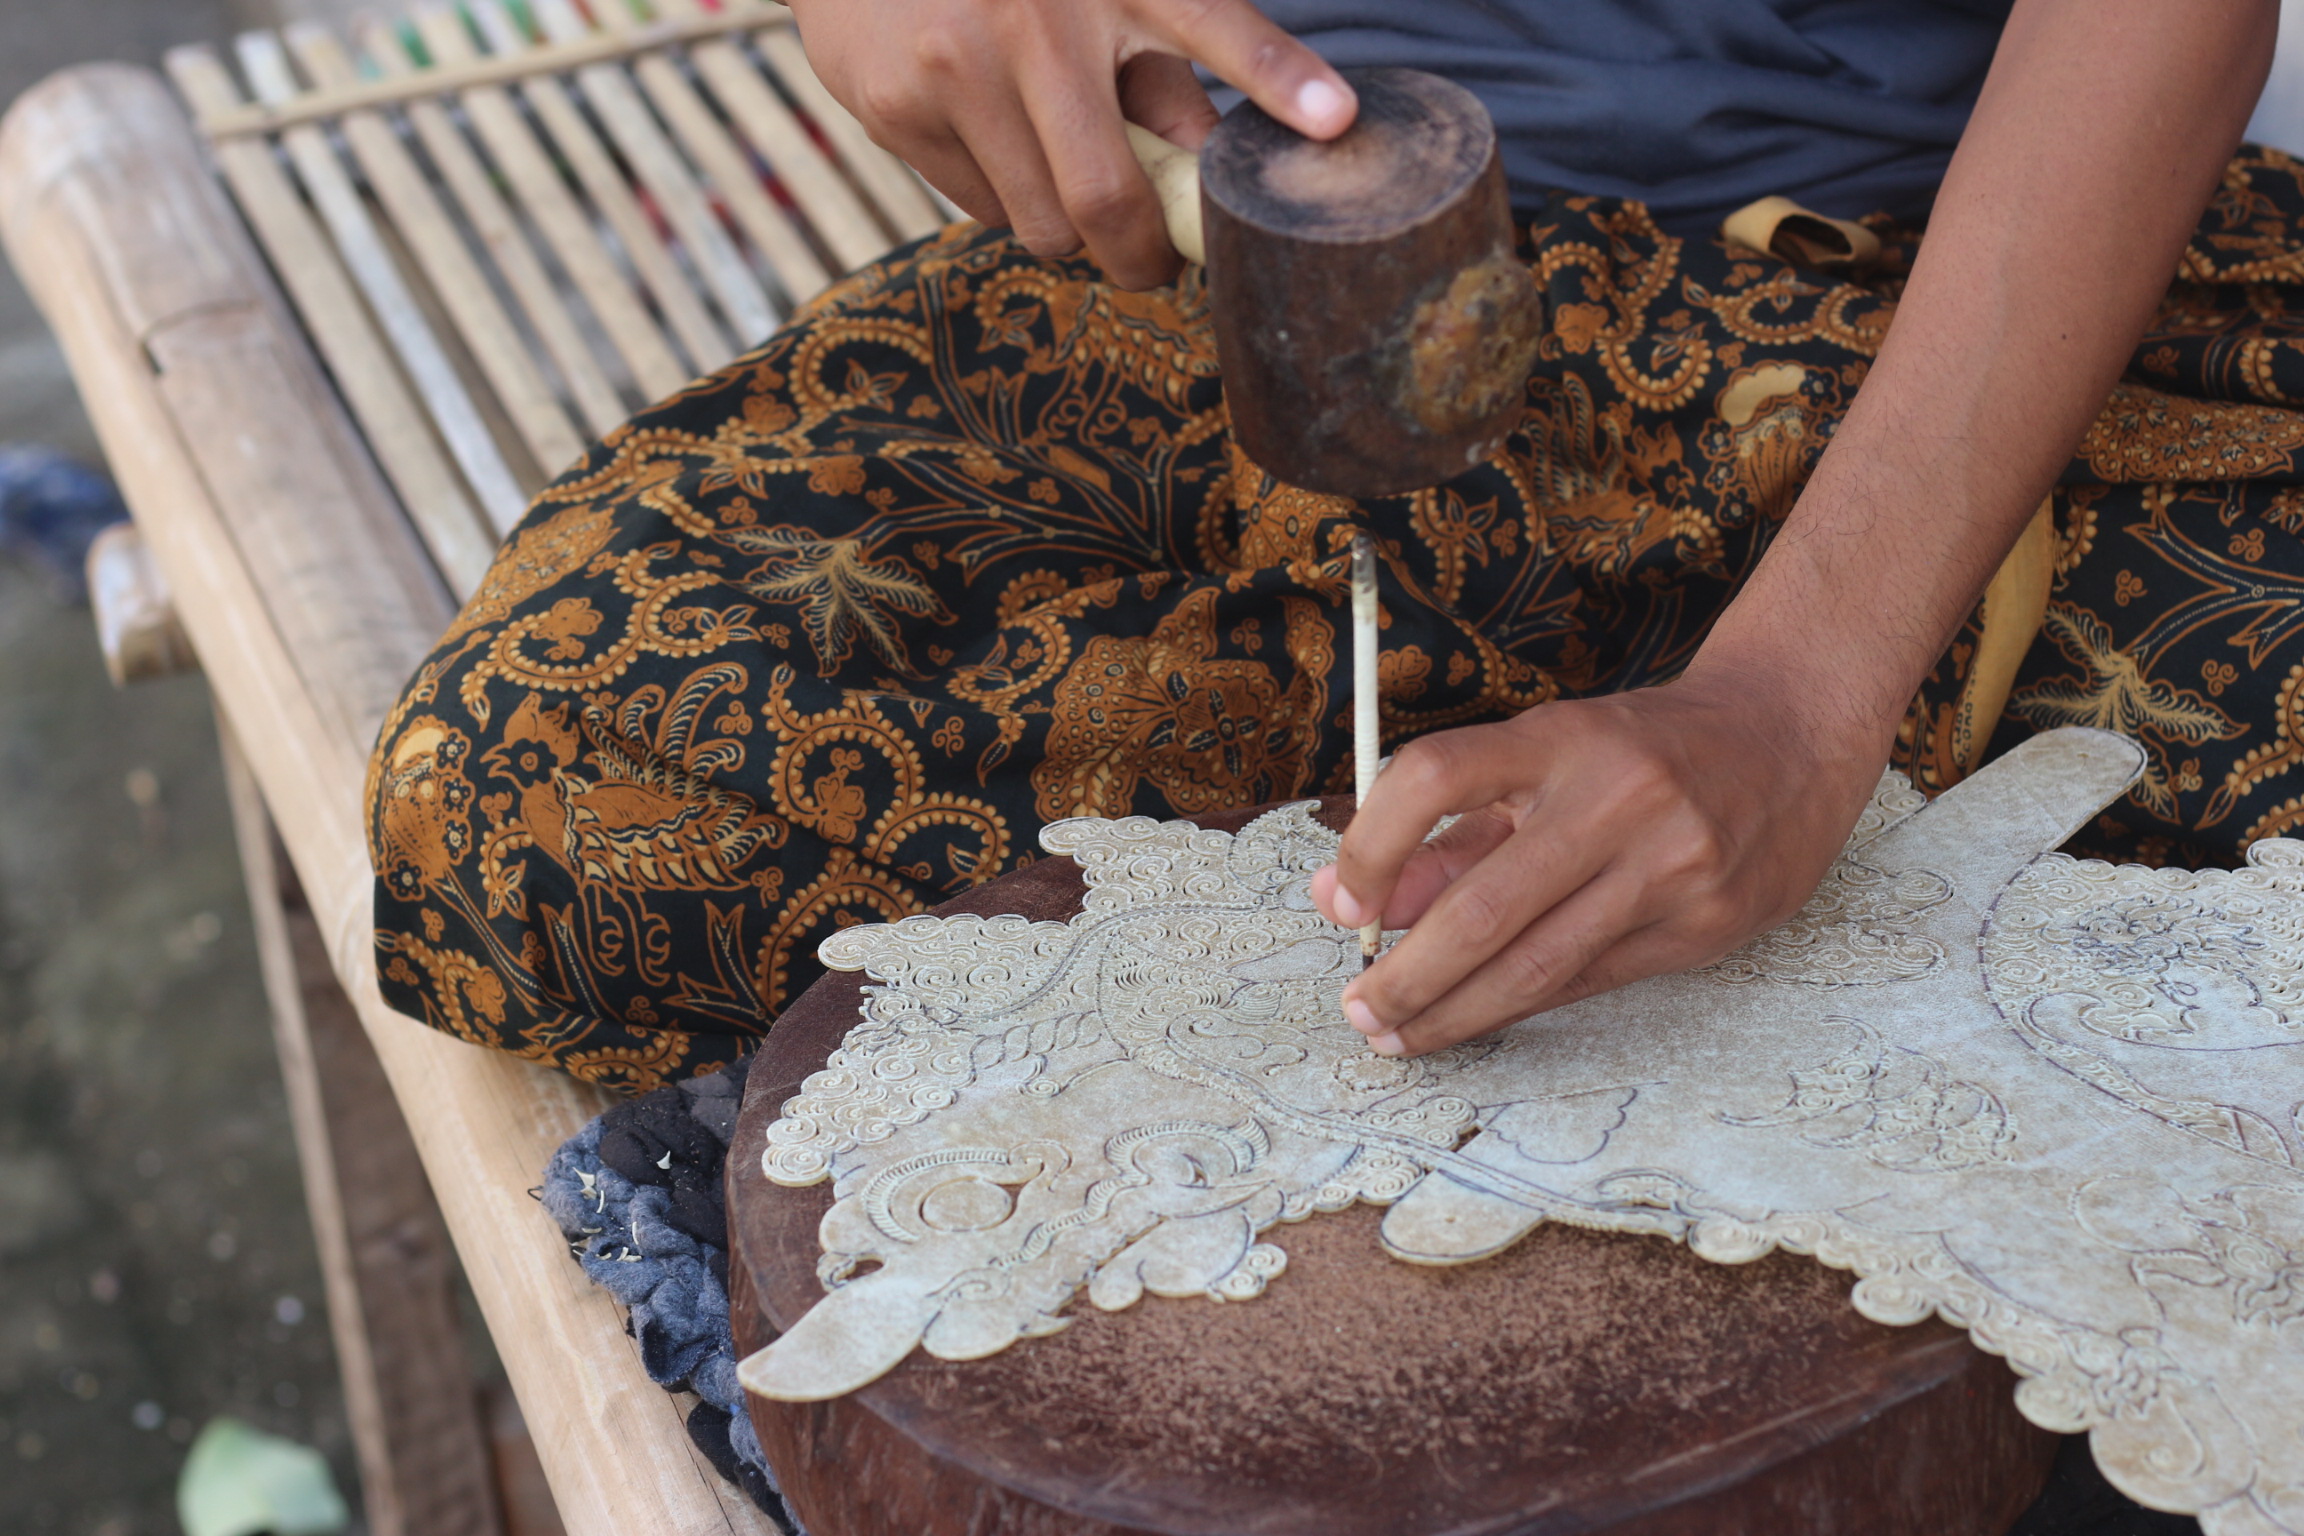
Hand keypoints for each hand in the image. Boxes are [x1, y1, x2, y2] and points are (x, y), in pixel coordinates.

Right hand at [786, 0, 1355, 288]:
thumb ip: (1166, 76)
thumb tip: (1209, 171)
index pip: (1216, 26)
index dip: (1276, 77)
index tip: (1336, 118)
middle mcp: (1032, 21)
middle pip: (1103, 202)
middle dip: (1136, 252)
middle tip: (1147, 251)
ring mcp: (953, 68)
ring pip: (1038, 224)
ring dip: (1063, 222)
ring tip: (1053, 157)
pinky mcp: (894, 108)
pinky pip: (977, 208)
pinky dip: (1001, 195)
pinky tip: (986, 131)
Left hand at [1308, 671, 1888, 1055]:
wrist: (1792, 735)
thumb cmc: (1641, 749)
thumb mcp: (1542, 759)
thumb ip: (1448, 832)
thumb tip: (1345, 899)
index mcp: (1560, 739)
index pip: (1437, 777)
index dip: (1374, 844)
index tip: (1344, 901)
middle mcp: (1617, 799)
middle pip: (1485, 906)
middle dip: (1408, 974)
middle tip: (1358, 1008)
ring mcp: (1670, 868)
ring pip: (1538, 967)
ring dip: (1452, 1012)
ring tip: (1398, 1033)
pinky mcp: (1705, 925)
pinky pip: (1589, 982)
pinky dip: (1520, 1007)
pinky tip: (1474, 1019)